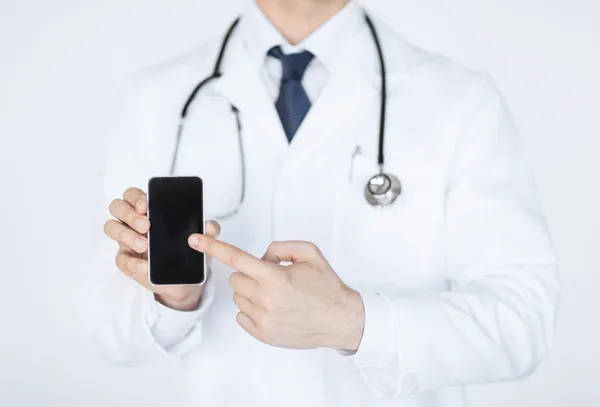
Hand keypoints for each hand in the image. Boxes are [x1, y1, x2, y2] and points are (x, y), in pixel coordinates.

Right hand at [104, 187, 220, 310]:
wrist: (184, 280)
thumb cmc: (187, 251)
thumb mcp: (201, 240)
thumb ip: (208, 230)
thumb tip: (209, 225)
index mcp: (149, 210)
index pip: (134, 195)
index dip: (136, 197)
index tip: (146, 206)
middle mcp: (133, 222)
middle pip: (117, 206)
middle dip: (129, 214)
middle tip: (146, 226)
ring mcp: (127, 240)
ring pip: (111, 227)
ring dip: (126, 235)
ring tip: (145, 246)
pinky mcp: (127, 261)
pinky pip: (121, 259)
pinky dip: (133, 263)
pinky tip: (145, 267)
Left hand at [188, 235, 364, 350]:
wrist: (340, 319)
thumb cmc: (326, 287)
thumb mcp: (309, 253)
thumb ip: (280, 247)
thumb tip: (261, 256)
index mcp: (276, 277)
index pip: (236, 258)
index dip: (213, 247)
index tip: (195, 241)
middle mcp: (267, 299)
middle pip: (235, 279)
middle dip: (248, 274)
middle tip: (271, 278)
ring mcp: (264, 319)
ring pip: (238, 297)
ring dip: (251, 292)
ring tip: (276, 295)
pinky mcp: (264, 334)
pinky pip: (242, 316)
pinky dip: (252, 309)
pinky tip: (272, 309)